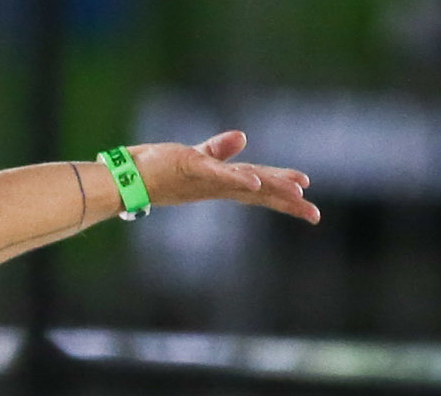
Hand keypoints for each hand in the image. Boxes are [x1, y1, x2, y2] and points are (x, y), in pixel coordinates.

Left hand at [136, 132, 319, 223]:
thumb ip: (219, 150)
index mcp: (221, 184)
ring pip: (244, 185)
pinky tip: (254, 183)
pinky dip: (235, 178)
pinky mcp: (190, 167)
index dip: (282, 191)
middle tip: (314, 214)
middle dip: (287, 201)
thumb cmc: (159, 170)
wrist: (126, 178)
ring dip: (271, 188)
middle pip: (258, 192)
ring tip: (298, 194)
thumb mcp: (195, 158)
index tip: (307, 196)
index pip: (258, 188)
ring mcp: (205, 178)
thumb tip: (242, 137)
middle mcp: (216, 185)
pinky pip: (217, 173)